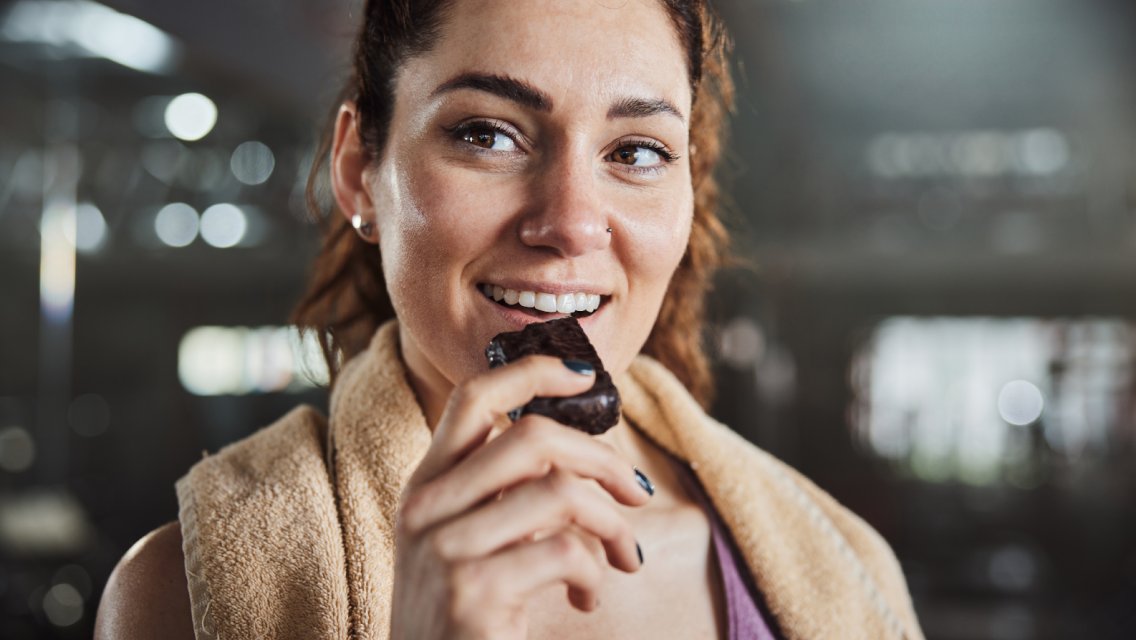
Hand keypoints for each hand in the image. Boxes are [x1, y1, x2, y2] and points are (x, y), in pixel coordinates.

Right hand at [390, 355, 650, 639]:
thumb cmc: (463, 617)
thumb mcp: (465, 544)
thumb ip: (502, 495)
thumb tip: (580, 455)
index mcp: (425, 486)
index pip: (472, 398)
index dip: (531, 373)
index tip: (584, 375)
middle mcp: (425, 508)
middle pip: (531, 438)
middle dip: (604, 459)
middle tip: (638, 491)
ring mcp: (445, 549)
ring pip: (560, 493)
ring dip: (614, 526)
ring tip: (626, 557)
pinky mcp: (473, 593)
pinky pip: (565, 553)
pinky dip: (594, 574)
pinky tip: (585, 598)